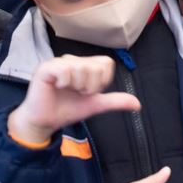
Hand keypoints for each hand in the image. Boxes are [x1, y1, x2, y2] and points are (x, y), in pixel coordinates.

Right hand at [8, 55, 139, 145]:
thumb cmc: (67, 109)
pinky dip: (65, 82)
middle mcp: (72, 60)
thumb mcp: (95, 104)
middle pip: (96, 67)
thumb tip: (137, 105)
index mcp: (84, 65)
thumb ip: (115, 101)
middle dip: (90, 86)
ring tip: (66, 91)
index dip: (102, 81)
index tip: (89, 91)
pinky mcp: (45, 68)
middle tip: (76, 93)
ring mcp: (58, 63)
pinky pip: (65, 69)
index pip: (106, 63)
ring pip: (82, 67)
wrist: (45, 121)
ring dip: (77, 86)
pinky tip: (57, 86)